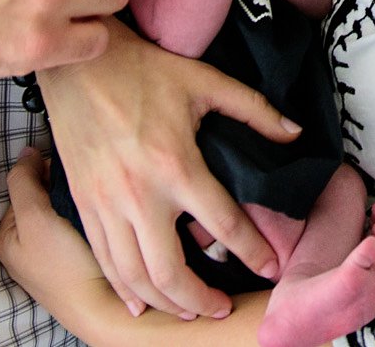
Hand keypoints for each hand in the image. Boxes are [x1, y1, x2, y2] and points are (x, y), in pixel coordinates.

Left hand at [0, 147, 117, 324]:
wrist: (104, 306)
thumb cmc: (65, 266)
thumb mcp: (35, 218)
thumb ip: (24, 182)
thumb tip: (26, 152)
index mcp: (6, 236)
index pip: (23, 186)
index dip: (45, 173)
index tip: (69, 172)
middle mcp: (24, 246)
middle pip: (42, 197)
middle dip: (61, 188)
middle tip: (83, 188)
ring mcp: (50, 253)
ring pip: (62, 209)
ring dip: (77, 202)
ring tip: (94, 202)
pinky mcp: (74, 258)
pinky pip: (78, 224)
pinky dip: (88, 217)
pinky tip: (100, 219)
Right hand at [38, 17, 300, 319]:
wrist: (80, 65)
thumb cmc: (144, 70)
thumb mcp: (206, 82)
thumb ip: (254, 109)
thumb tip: (294, 132)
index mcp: (176, 165)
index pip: (223, 223)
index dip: (253, 251)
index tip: (271, 269)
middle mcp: (139, 194)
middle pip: (170, 272)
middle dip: (200, 300)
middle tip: (221, 309)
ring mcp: (106, 205)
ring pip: (134, 276)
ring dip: (163, 303)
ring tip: (188, 310)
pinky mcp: (83, 205)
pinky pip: (103, 261)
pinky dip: (123, 289)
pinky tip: (139, 302)